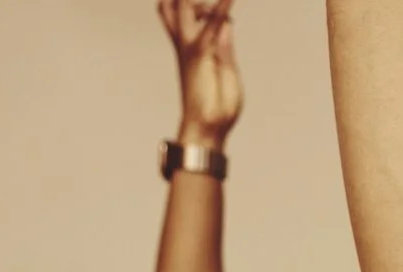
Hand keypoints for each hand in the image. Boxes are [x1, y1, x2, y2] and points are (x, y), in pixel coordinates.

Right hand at [159, 0, 240, 142]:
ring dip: (195, 1)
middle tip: (208, 8)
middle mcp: (186, 44)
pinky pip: (211, 22)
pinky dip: (222, 7)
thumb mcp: (228, 70)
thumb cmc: (218, 107)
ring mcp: (190, 46)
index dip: (204, 7)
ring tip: (213, 7)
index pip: (188, 16)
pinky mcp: (200, 52)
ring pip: (182, 7)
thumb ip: (226, 45)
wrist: (206, 128)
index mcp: (193, 49)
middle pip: (174, 6)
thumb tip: (227, 22)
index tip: (226, 9)